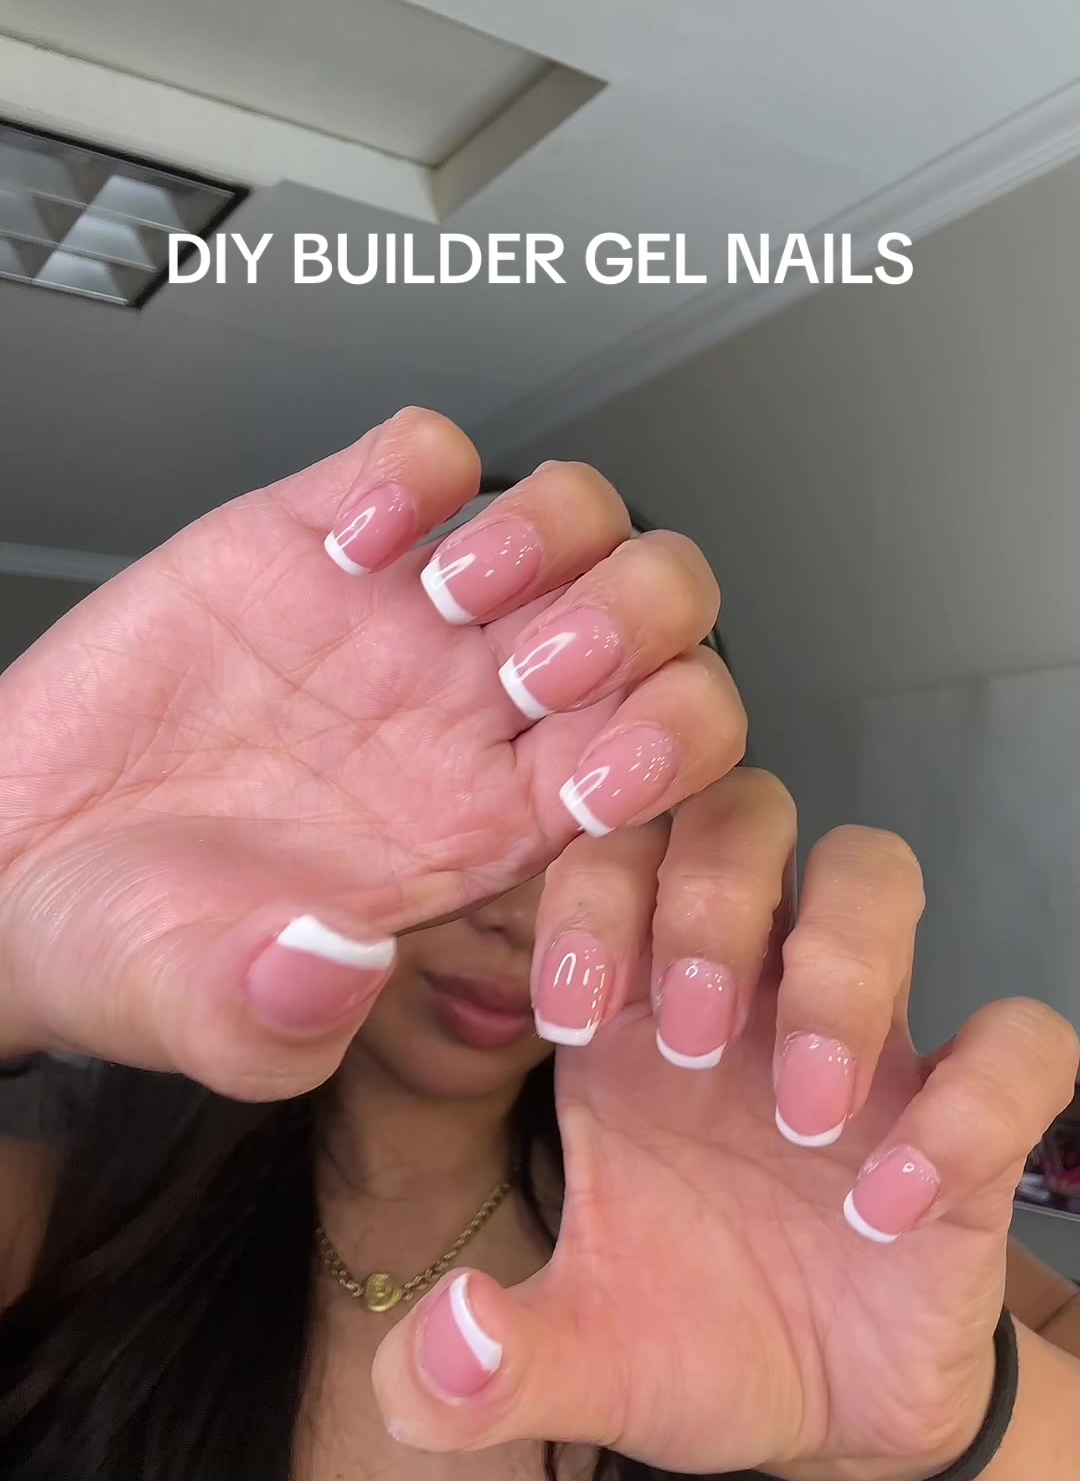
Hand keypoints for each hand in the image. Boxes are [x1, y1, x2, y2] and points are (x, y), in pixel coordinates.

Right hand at [0, 410, 739, 1096]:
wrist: (4, 869)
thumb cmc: (117, 942)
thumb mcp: (197, 1012)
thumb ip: (276, 1021)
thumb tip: (337, 964)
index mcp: (487, 828)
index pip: (665, 762)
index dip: (670, 754)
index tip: (582, 783)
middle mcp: (467, 715)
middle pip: (659, 620)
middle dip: (639, 626)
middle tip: (532, 669)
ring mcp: (397, 618)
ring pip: (573, 519)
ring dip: (549, 535)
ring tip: (445, 594)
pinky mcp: (307, 538)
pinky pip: (424, 460)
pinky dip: (416, 471)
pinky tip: (352, 542)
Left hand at [374, 773, 1078, 1480]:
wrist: (827, 1420)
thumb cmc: (693, 1342)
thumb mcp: (577, 1363)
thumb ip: (480, 1371)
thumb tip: (425, 1367)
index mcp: (632, 1018)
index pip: (611, 854)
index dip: (589, 891)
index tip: (569, 1013)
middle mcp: (746, 997)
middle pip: (743, 814)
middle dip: (710, 897)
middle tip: (687, 1046)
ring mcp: (868, 1042)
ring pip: (874, 874)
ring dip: (834, 971)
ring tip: (801, 1115)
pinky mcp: (973, 1118)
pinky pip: (1016, 1040)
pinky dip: (969, 1105)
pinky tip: (890, 1207)